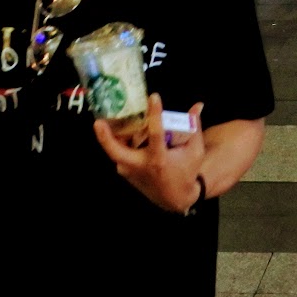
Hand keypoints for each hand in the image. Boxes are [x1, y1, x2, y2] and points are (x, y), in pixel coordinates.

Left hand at [93, 94, 208, 212]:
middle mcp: (140, 166)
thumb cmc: (185, 172)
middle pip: (117, 152)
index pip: (155, 134)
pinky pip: (120, 153)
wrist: (174, 199)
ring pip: (116, 150)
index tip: (153, 97)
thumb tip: (198, 105)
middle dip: (105, 138)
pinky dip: (120, 141)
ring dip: (112, 135)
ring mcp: (130, 171)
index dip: (155, 114)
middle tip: (98, 122)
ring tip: (109, 117)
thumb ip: (194, 126)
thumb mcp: (195, 151)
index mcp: (159, 159)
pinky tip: (121, 128)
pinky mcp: (125, 172)